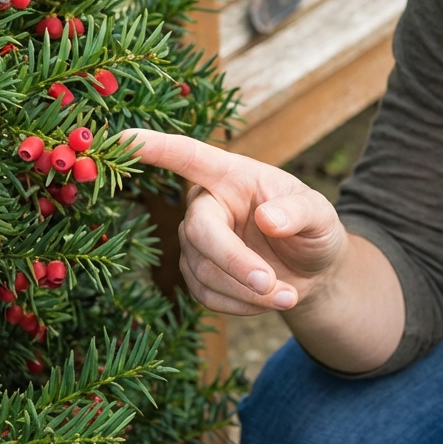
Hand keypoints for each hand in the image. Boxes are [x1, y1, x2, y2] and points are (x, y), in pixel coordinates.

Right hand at [119, 129, 347, 314]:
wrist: (312, 270)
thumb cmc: (312, 229)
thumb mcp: (320, 214)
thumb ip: (299, 212)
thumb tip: (269, 219)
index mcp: (231, 175)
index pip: (188, 156)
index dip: (155, 147)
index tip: (122, 138)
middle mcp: (206, 204)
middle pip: (198, 230)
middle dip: (234, 262)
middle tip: (273, 285)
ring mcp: (196, 241)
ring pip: (204, 271)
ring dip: (248, 291)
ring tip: (288, 295)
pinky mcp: (196, 275)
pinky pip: (207, 296)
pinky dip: (241, 305)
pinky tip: (268, 300)